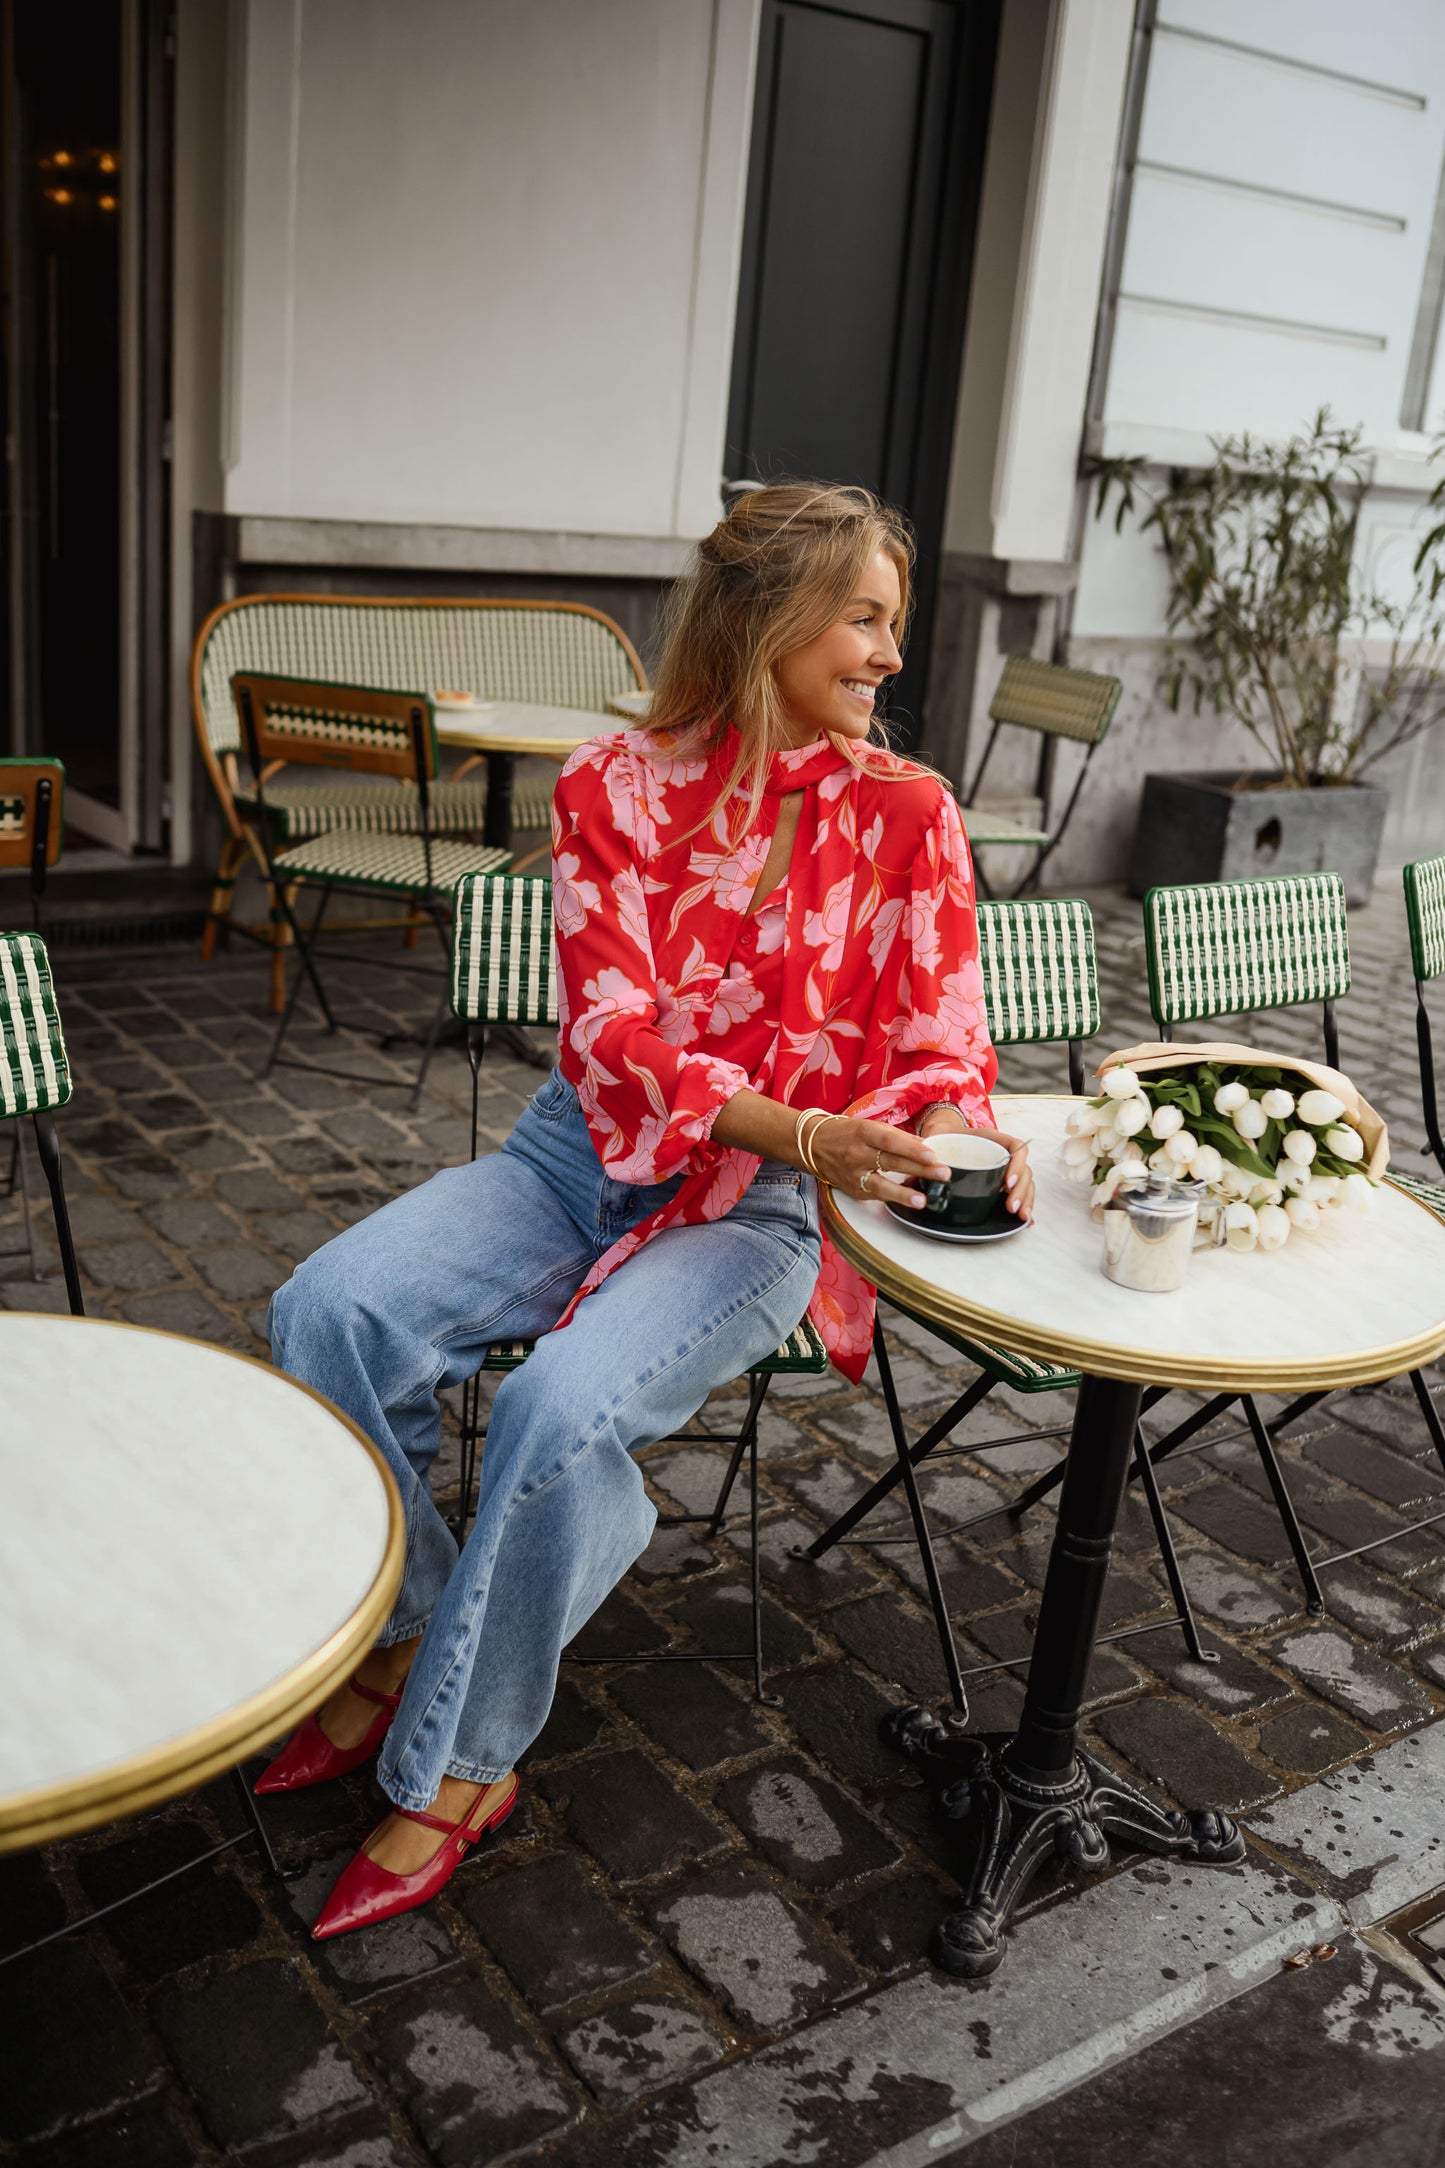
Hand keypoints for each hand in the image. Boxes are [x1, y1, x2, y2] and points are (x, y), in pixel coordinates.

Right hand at [806, 1116, 951, 1208]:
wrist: (813, 1145)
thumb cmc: (847, 1133)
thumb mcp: (870, 1127)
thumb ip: (897, 1137)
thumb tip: (927, 1146)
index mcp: (863, 1132)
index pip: (890, 1141)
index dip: (912, 1148)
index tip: (933, 1155)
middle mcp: (857, 1154)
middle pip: (891, 1162)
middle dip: (920, 1169)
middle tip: (944, 1174)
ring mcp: (853, 1174)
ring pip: (880, 1185)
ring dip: (903, 1194)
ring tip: (923, 1200)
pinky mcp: (852, 1190)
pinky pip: (875, 1195)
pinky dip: (893, 1197)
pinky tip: (910, 1200)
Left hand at [917, 1107, 1034, 1219]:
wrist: (942, 1134)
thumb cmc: (942, 1136)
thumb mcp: (936, 1140)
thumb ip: (927, 1157)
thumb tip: (911, 1181)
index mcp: (991, 1138)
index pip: (1016, 1146)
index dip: (1016, 1165)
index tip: (1007, 1183)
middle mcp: (1002, 1153)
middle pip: (1024, 1169)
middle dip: (1021, 1190)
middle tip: (1011, 1208)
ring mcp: (1004, 1168)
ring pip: (1025, 1182)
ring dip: (1025, 1200)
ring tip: (1020, 1217)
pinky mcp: (1001, 1182)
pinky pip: (1018, 1191)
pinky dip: (1023, 1204)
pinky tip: (1026, 1221)